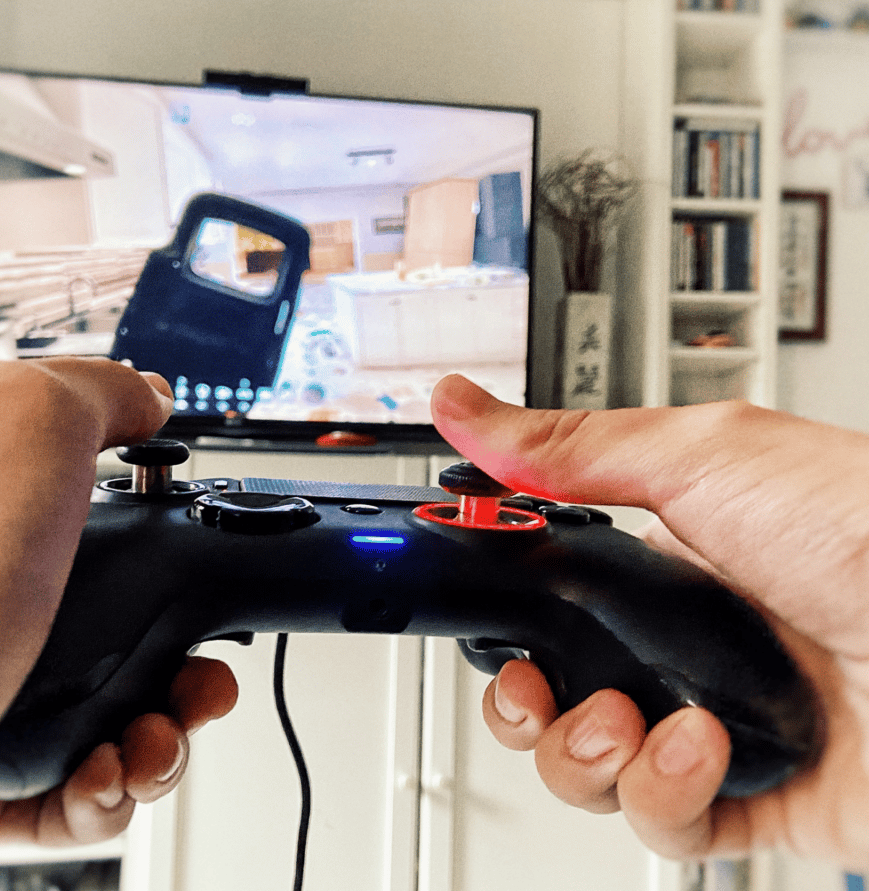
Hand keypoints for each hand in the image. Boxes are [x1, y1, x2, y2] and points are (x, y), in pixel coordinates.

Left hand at [0, 358, 236, 889]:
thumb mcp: (24, 418)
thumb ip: (96, 391)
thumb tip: (148, 396)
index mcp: (0, 523)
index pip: (104, 527)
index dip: (168, 550)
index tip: (196, 569)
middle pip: (124, 635)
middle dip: (186, 665)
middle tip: (196, 679)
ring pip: (107, 722)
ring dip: (162, 741)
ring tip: (153, 743)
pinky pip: (70, 800)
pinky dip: (109, 797)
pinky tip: (103, 781)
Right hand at [431, 373, 868, 868]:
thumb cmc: (868, 528)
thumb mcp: (700, 458)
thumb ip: (568, 445)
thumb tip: (465, 406)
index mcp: (659, 567)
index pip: (543, 604)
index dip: (501, 621)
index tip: (477, 621)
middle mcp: (678, 648)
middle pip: (552, 696)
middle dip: (525, 706)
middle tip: (540, 689)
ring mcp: (710, 725)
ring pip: (590, 770)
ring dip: (586, 755)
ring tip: (630, 720)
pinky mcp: (749, 797)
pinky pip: (660, 821)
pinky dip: (661, 793)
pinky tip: (697, 747)